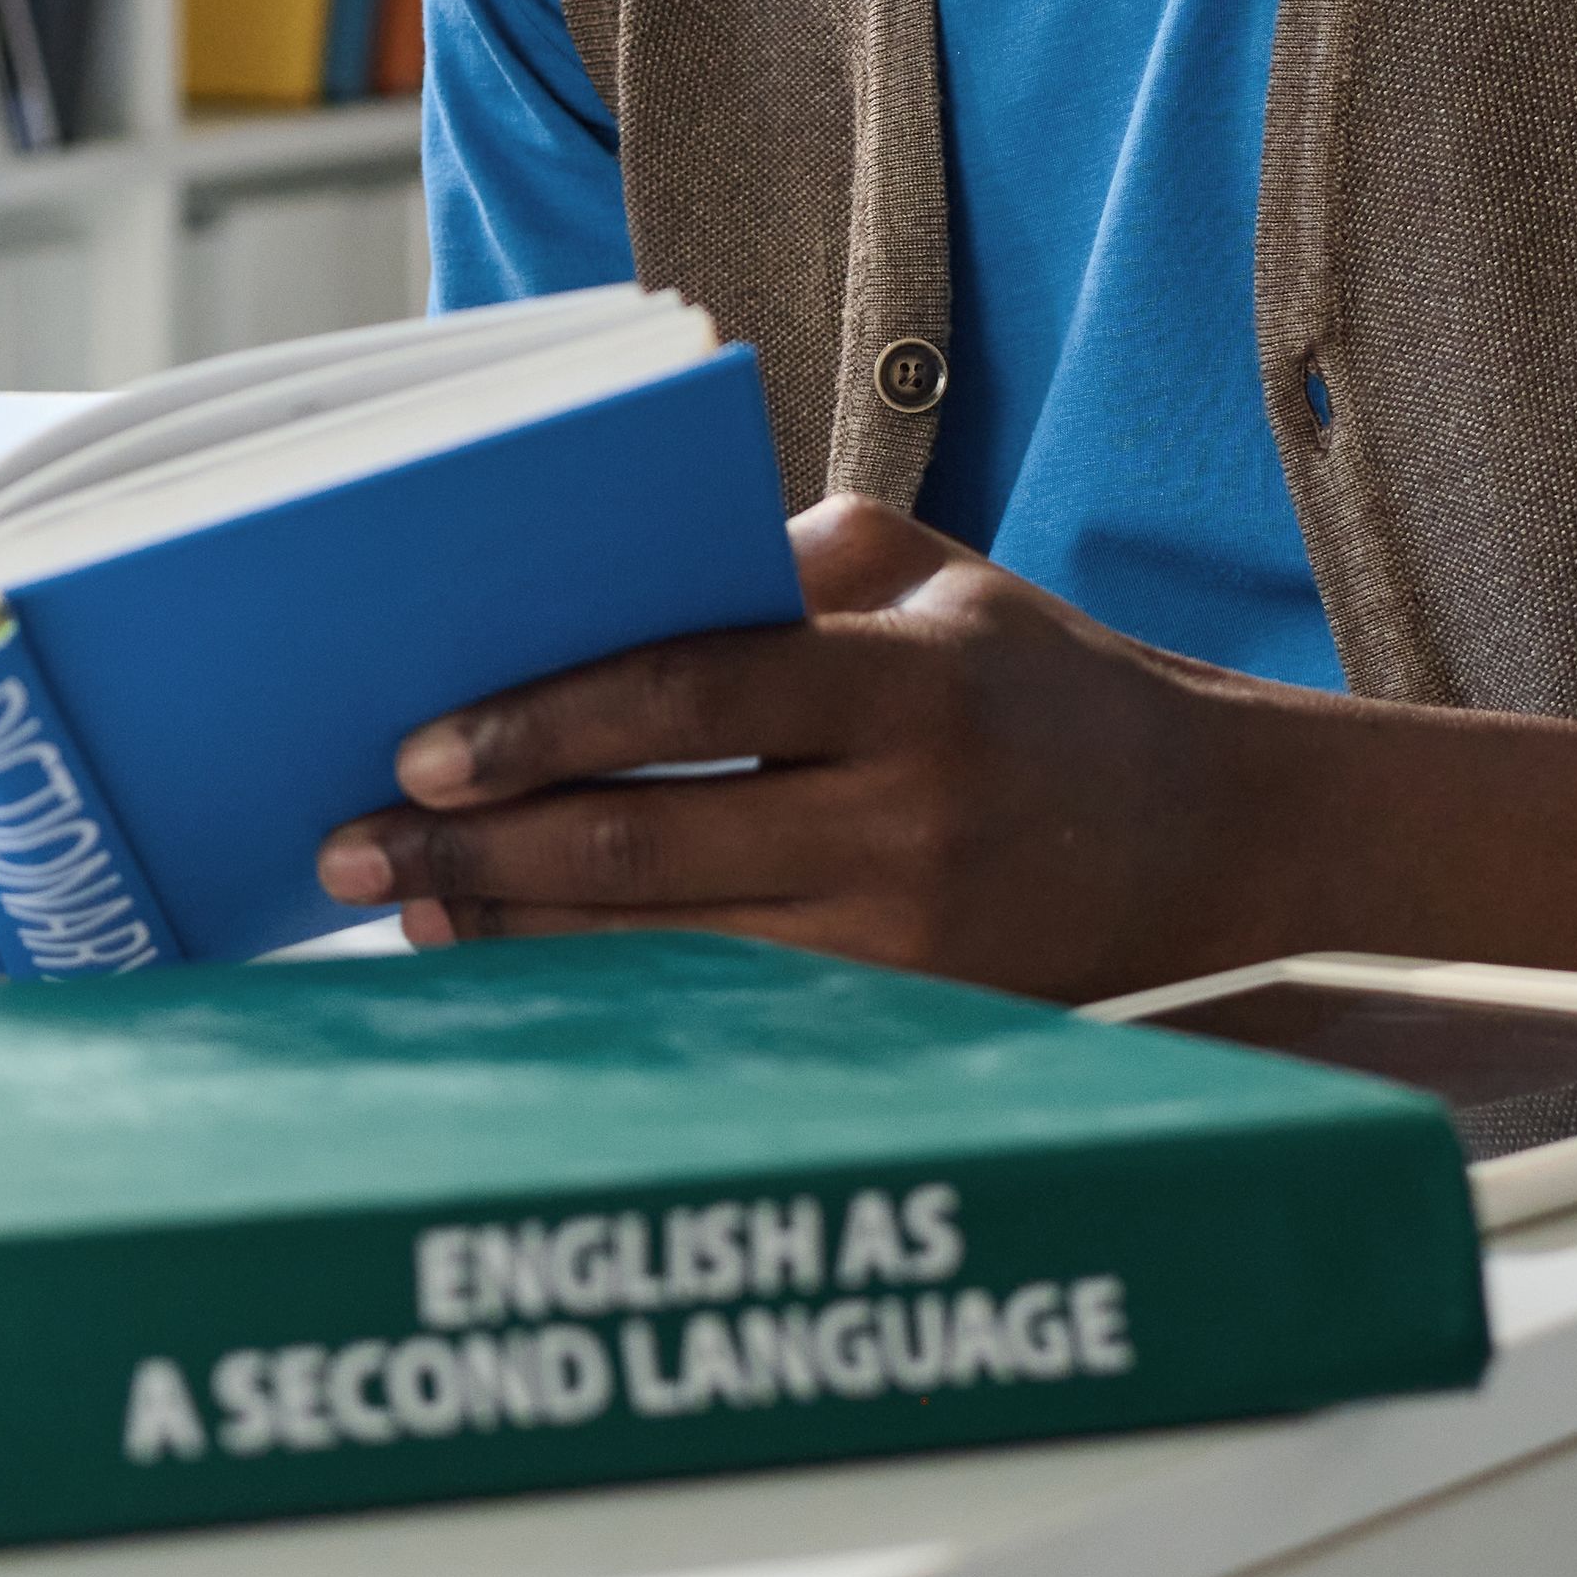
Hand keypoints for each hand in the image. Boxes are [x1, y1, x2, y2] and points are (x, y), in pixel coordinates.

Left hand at [316, 497, 1288, 996]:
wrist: (1224, 845)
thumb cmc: (1045, 684)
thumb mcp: (935, 578)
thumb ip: (778, 559)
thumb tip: (602, 574)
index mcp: (904, 684)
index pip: (689, 694)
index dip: (542, 723)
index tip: (419, 750)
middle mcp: (907, 818)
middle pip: (649, 841)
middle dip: (481, 849)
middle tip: (353, 848)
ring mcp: (913, 935)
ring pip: (669, 946)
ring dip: (521, 933)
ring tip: (406, 912)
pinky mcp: (913, 1017)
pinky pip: (726, 1009)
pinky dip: (611, 990)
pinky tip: (522, 967)